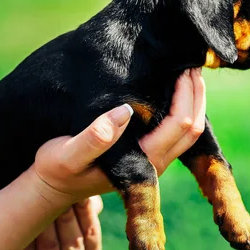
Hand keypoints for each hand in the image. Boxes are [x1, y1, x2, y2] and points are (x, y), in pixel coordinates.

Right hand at [31, 68, 205, 204]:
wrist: (52, 186)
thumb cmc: (56, 169)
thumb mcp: (66, 155)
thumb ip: (94, 138)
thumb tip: (125, 111)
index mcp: (143, 162)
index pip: (180, 125)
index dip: (186, 95)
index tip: (182, 67)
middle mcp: (155, 164)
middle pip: (194, 129)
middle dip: (196, 95)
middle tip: (192, 62)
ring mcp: (154, 160)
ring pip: (190, 131)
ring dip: (193, 101)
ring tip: (187, 70)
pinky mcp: (148, 153)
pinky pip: (176, 130)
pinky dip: (182, 107)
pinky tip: (173, 86)